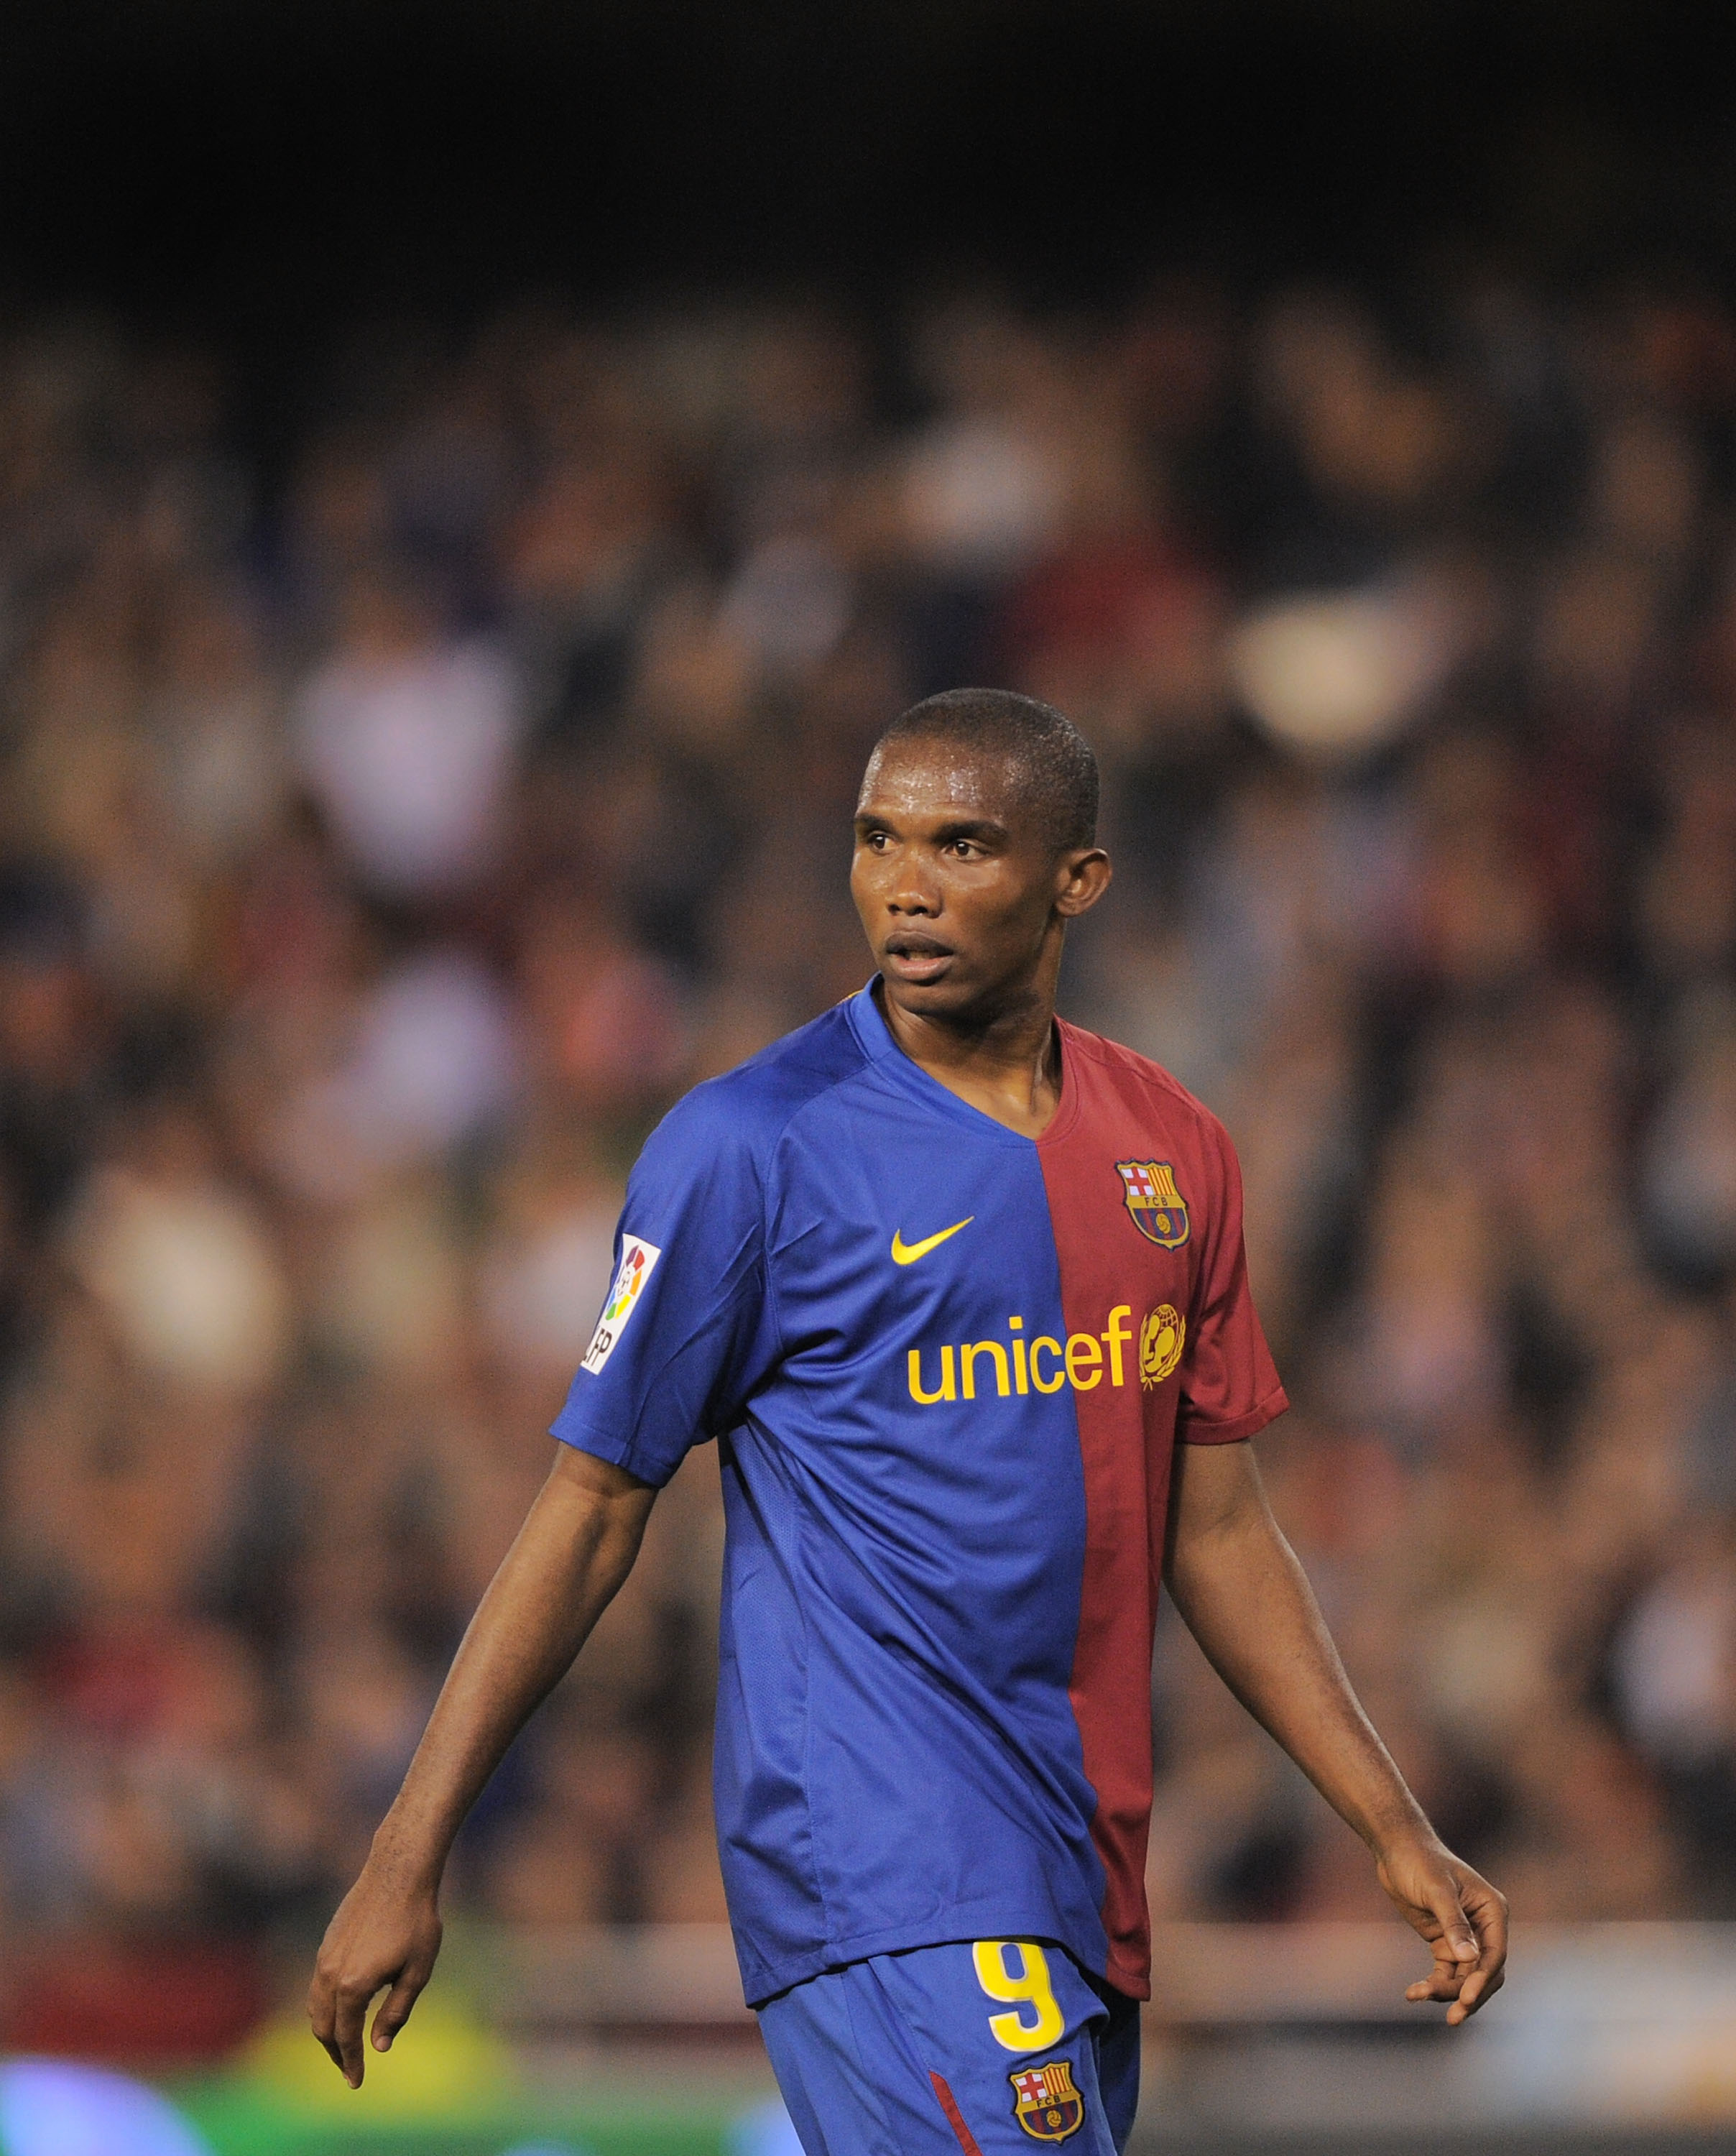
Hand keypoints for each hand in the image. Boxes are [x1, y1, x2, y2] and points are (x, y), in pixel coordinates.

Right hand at [307, 1857, 443, 2086]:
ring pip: (315, 2007)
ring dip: (326, 2030)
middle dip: (335, 2052)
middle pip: (323, 2028)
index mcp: (353, 1986)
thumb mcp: (417, 1971)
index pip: (346, 2037)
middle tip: (349, 2069)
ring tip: (344, 2044)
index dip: (351, 2063)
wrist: (398, 1873)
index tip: (356, 2083)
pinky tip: (342, 2009)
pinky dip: (324, 2007)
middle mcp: (330, 1975)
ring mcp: (324, 1957)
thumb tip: (378, 2047)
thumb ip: (396, 2012)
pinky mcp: (326, 1943)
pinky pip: (317, 1987)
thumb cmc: (416, 1920)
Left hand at [1376, 1834, 1507, 2025]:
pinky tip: (1414, 1993)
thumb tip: (1470, 1959)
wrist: (1395, 1849)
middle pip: (1485, 1973)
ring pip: (1464, 1978)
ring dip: (1446, 1992)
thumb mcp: (1435, 1889)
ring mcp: (1465, 1938)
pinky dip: (1434, 1985)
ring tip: (1417, 1995)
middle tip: (1452, 2017)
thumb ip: (1453, 1922)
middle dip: (1469, 1995)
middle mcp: (1484, 1928)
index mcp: (1493, 1911)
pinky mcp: (1445, 1944)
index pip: (1494, 1954)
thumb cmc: (1419, 1861)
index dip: (1482, 1979)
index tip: (1466, 1999)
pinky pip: (1446, 1973)